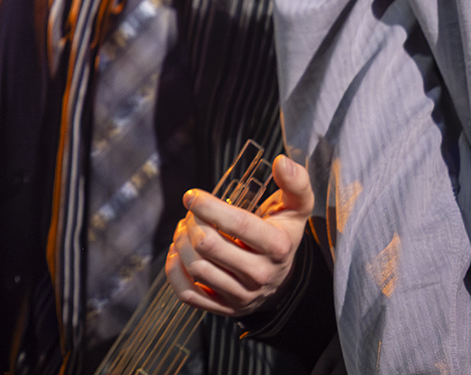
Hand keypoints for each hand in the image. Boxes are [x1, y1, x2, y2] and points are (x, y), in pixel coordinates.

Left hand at [164, 154, 313, 317]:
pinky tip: (178, 252)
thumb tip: (283, 162)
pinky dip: (174, 270)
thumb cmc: (282, 234)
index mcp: (278, 247)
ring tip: (185, 228)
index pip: (237, 224)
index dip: (208, 206)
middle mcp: (261, 275)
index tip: (191, 195)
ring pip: (195, 267)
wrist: (283, 280)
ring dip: (180, 242)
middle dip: (191, 223)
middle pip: (208, 246)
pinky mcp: (224, 308)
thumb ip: (295, 184)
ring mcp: (242, 295)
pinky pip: (188, 294)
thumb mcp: (296, 209)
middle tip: (191, 213)